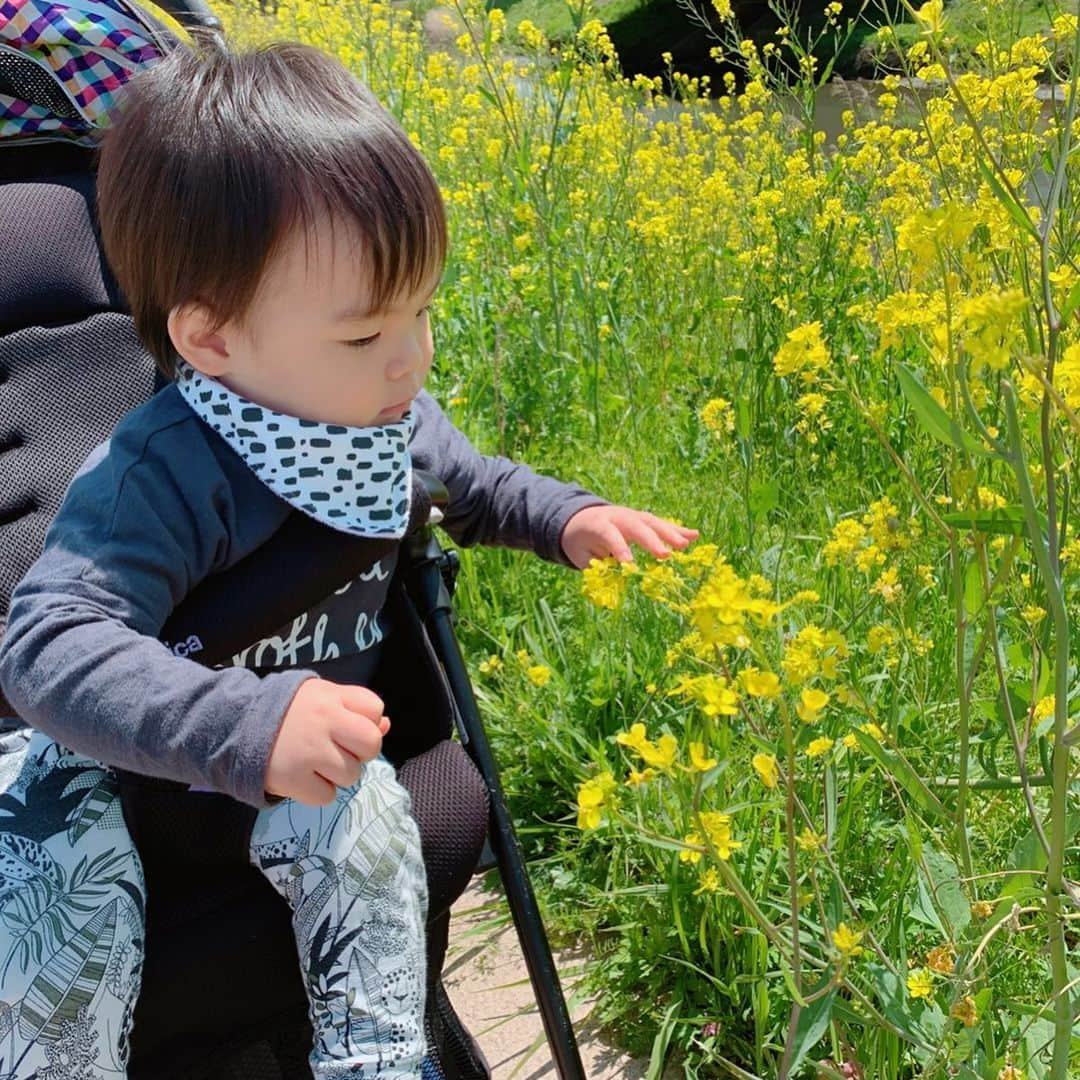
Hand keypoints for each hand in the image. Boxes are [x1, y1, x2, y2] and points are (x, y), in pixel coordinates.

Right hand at [265, 679, 389, 804]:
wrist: (238, 726)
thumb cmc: (290, 712)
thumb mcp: (323, 697)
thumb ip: (355, 707)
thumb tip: (385, 725)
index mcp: (332, 697)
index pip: (374, 709)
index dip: (367, 721)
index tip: (348, 726)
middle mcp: (324, 722)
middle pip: (371, 744)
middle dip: (362, 752)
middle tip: (341, 751)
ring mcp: (309, 752)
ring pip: (351, 775)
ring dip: (338, 775)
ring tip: (317, 764)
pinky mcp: (293, 779)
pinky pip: (327, 796)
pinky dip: (319, 791)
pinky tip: (305, 778)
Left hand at [560, 504, 698, 568]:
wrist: (580, 518)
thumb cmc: (581, 542)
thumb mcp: (582, 556)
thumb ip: (598, 568)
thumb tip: (614, 589)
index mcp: (597, 524)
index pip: (609, 534)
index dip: (619, 548)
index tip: (628, 564)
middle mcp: (617, 516)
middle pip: (636, 526)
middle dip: (651, 540)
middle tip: (664, 555)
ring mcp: (632, 515)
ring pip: (652, 522)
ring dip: (669, 533)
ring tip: (685, 545)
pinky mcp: (643, 519)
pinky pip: (661, 523)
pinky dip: (677, 529)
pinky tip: (694, 535)